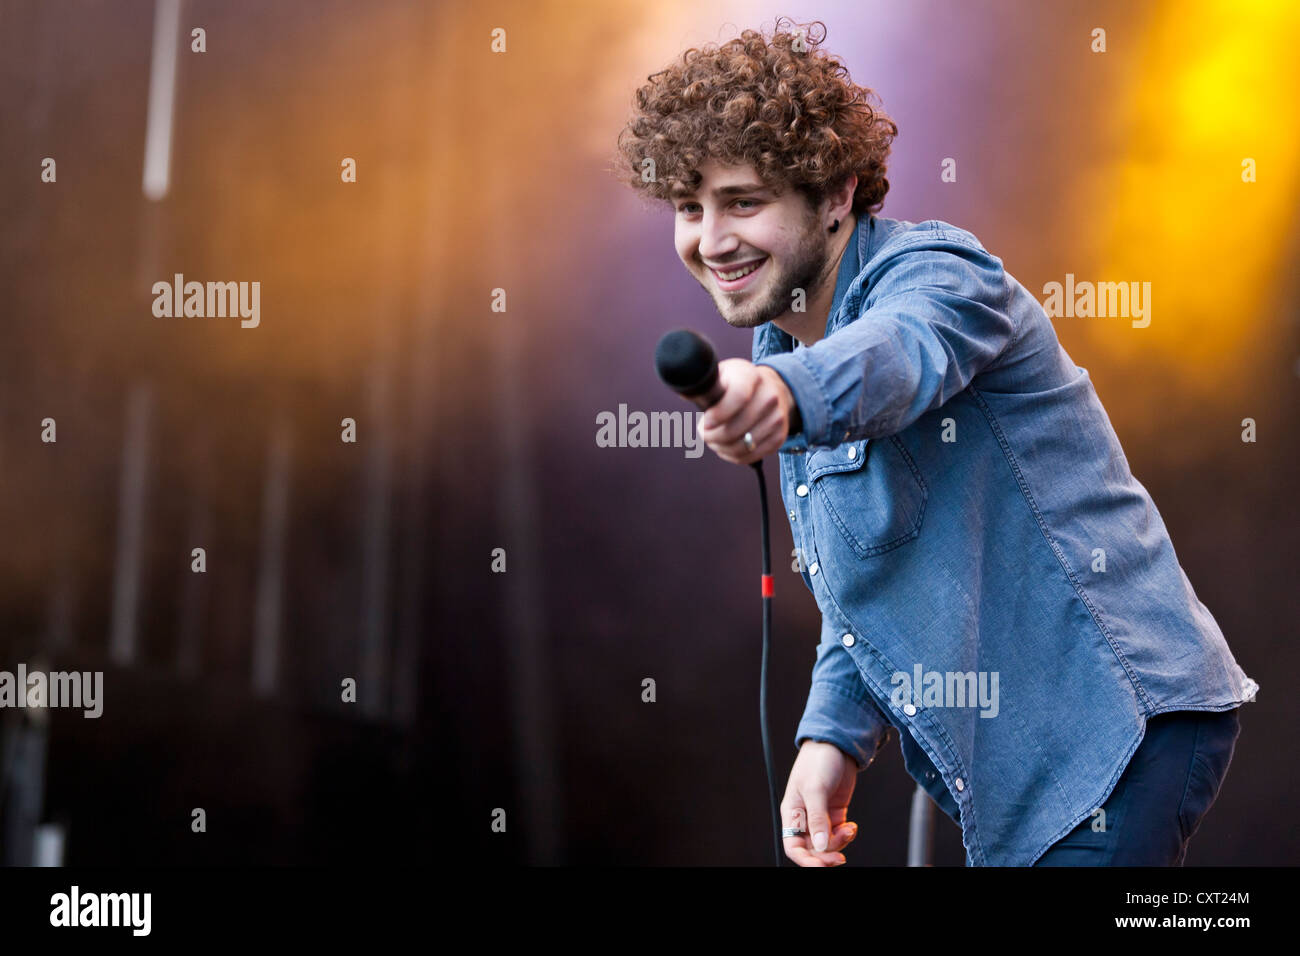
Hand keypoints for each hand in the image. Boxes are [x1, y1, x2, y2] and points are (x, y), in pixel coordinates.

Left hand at [697, 359, 794, 464]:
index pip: (738, 396)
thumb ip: (704, 384)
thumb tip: (687, 390)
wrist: (770, 389)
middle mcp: (769, 396)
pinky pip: (751, 456)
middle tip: (703, 433)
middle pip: (736, 428)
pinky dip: (733, 456)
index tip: (705, 422)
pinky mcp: (780, 436)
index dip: (719, 414)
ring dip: (721, 447)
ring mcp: (777, 417)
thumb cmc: (736, 383)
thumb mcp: (721, 375)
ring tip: (713, 440)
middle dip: (712, 436)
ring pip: (742, 446)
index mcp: (751, 376)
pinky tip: (725, 447)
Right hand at [781, 740, 859, 866]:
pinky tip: (851, 826)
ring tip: (848, 830)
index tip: (821, 865)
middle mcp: (805, 818)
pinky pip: (838, 834)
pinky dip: (846, 835)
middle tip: (839, 858)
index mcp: (792, 813)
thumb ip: (817, 818)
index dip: (806, 861)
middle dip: (825, 856)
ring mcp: (821, 816)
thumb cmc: (818, 761)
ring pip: (827, 844)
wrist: (837, 745)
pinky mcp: (835, 813)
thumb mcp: (815, 789)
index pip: (793, 847)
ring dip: (839, 843)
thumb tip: (820, 845)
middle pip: (812, 850)